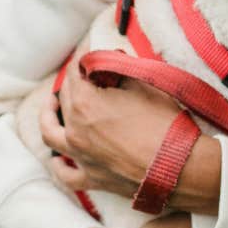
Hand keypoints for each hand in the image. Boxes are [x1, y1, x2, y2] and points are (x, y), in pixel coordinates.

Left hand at [40, 58, 220, 211]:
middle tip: (84, 72)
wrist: (178, 166)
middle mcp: (75, 130)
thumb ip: (120, 70)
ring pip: (51, 134)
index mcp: (86, 104)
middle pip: (64, 98)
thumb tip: (111, 61)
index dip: (83, 56)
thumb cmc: (164, 123)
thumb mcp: (144, 85)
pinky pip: (65, 173)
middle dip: (73, 81)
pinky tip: (59, 157)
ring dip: (48, 116)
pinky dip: (59, 163)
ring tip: (52, 106)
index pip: (75, 72)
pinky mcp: (92, 179)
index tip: (89, 48)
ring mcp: (81, 157)